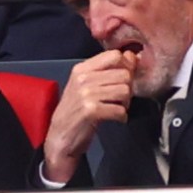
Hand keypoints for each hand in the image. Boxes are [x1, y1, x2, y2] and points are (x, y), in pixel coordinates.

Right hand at [42, 50, 136, 182]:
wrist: (60, 137)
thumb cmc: (74, 111)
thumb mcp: (84, 85)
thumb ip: (106, 71)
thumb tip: (132, 57)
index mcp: (81, 69)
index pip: (114, 55)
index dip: (126, 66)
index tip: (124, 79)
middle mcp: (83, 78)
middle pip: (124, 74)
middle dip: (128, 88)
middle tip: (120, 99)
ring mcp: (86, 94)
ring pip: (124, 91)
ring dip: (125, 103)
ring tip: (116, 109)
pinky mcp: (91, 111)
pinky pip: (120, 110)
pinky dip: (122, 117)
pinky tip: (115, 119)